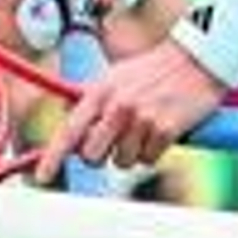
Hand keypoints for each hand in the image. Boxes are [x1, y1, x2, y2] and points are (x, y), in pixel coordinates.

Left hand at [33, 39, 225, 180]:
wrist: (196, 60)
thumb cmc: (153, 70)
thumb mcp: (116, 75)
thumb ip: (91, 97)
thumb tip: (65, 114)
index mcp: (101, 90)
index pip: (69, 130)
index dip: (52, 157)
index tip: (41, 178)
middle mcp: (119, 105)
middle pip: (93, 156)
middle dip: (101, 155)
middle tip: (115, 139)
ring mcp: (143, 119)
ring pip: (123, 162)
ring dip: (132, 151)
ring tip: (144, 126)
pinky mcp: (166, 130)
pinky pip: (148, 160)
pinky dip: (153, 150)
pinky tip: (160, 129)